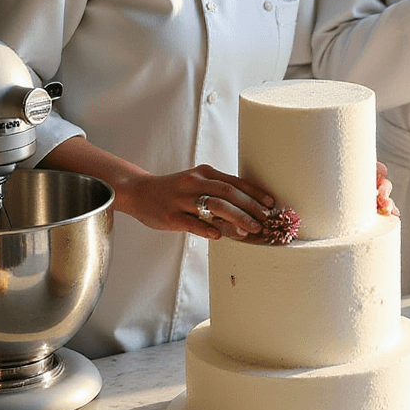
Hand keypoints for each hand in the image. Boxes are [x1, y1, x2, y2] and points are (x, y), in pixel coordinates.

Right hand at [122, 163, 274, 239]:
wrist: (140, 192)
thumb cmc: (174, 190)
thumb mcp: (197, 182)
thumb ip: (218, 191)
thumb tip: (247, 208)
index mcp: (204, 173)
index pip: (235, 182)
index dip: (254, 193)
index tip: (270, 204)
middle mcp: (194, 183)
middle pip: (228, 193)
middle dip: (250, 208)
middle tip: (264, 221)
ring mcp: (182, 199)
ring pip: (213, 207)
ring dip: (236, 219)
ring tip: (250, 231)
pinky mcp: (171, 215)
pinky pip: (192, 222)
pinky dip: (207, 229)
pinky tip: (219, 236)